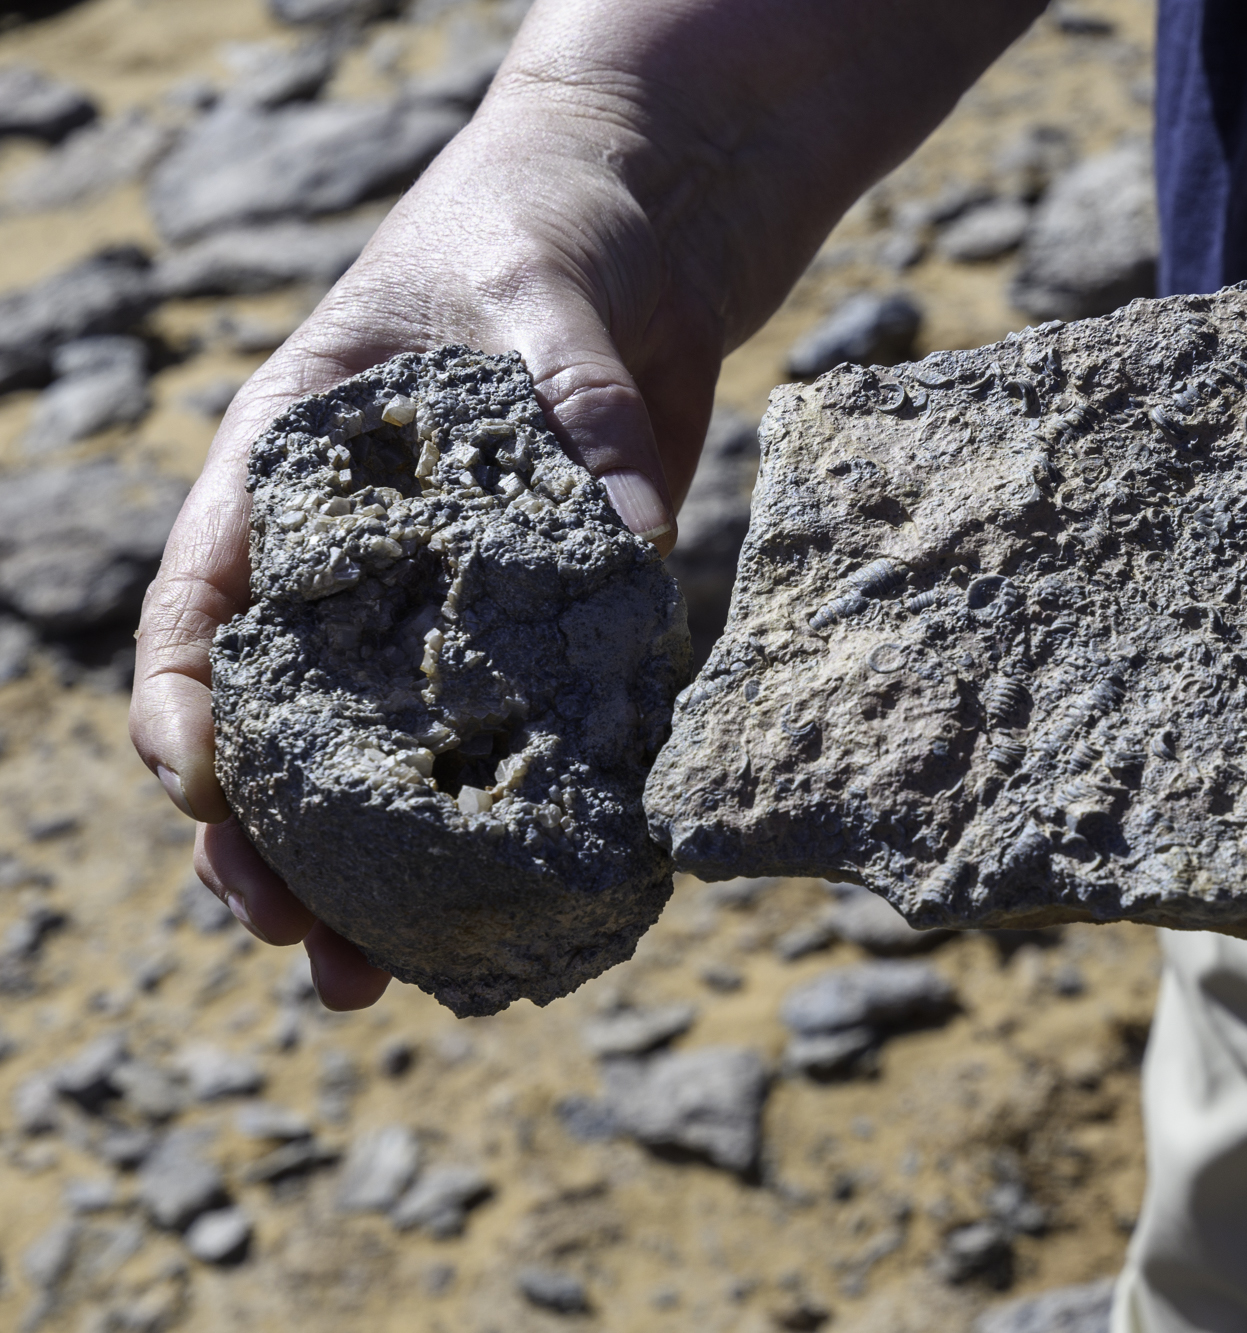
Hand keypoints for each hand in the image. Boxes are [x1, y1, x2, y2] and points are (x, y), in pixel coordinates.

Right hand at [129, 0, 1039, 1008]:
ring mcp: (447, 603)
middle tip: (295, 939)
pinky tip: (523, 902)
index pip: (199, 603)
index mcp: (291, 470)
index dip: (184, 705)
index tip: (198, 790)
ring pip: (382, 759)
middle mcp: (355, 559)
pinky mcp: (544, 620)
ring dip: (374, 874)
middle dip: (268, 841)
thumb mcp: (543, 289)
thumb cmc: (546, 226)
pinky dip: (507, 817)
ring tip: (376, 982)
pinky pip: (510, 734)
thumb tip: (634, 535)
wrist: (641, 223)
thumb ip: (573, 402)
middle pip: (277, 722)